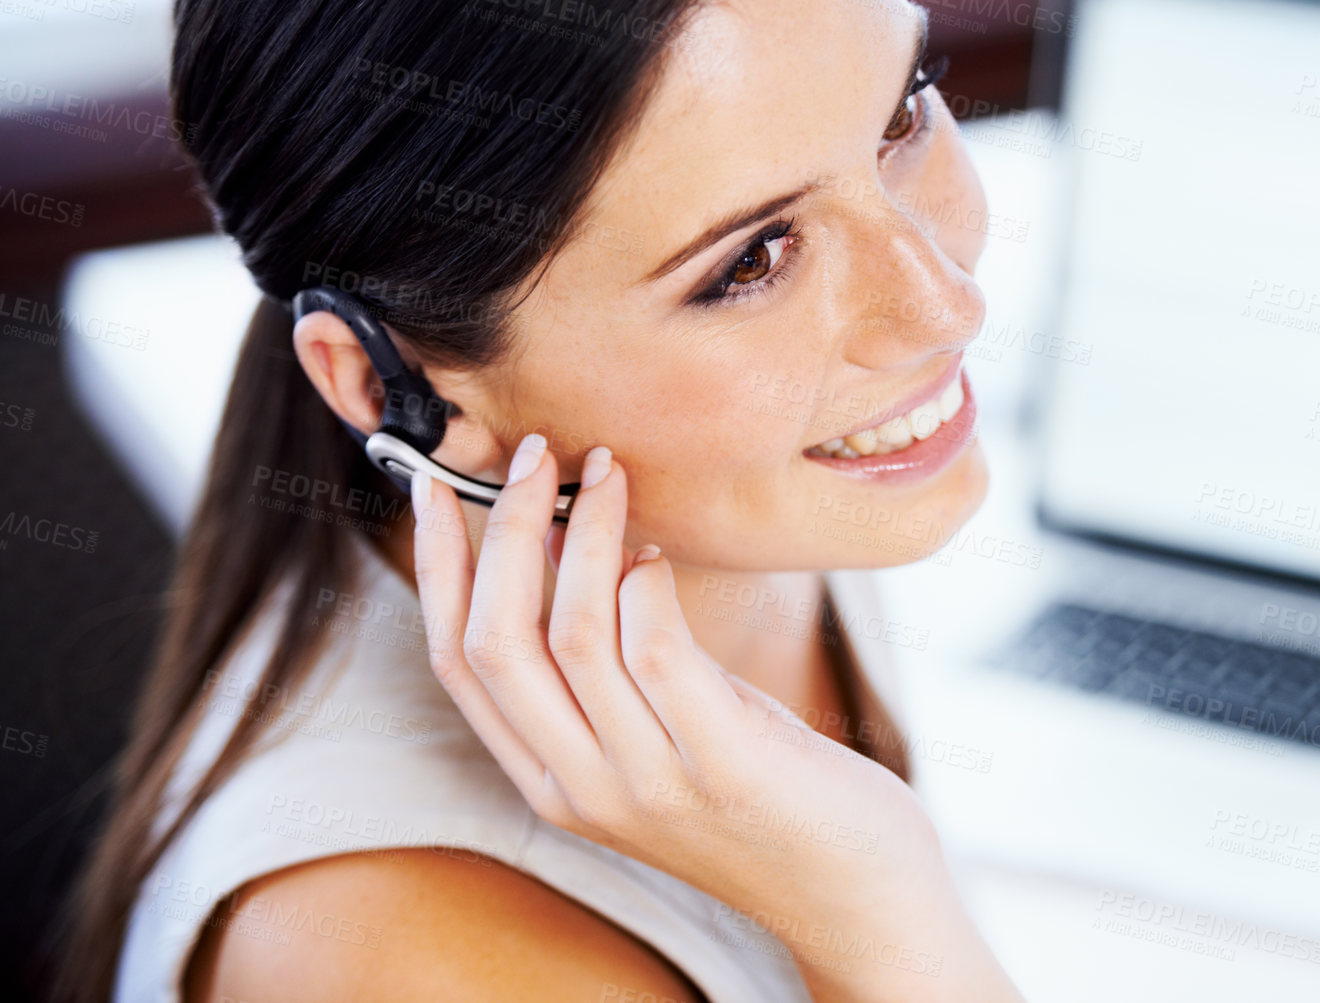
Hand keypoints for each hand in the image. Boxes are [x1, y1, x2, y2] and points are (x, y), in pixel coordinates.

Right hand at [409, 435, 1020, 1001]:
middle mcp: (583, 787)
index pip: (458, 664)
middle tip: (535, 453)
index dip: (440, 567)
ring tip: (606, 472)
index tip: (439, 487)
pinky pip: (656, 650)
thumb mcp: (659, 732)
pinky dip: (648, 584)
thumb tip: (566, 539)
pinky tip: (662, 555)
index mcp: (550, 780)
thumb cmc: (763, 789)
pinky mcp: (723, 763)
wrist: (855, 891)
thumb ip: (606, 665)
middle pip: (497, 643)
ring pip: (572, 635)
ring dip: (581, 535)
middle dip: (502, 531)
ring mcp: (649, 781)